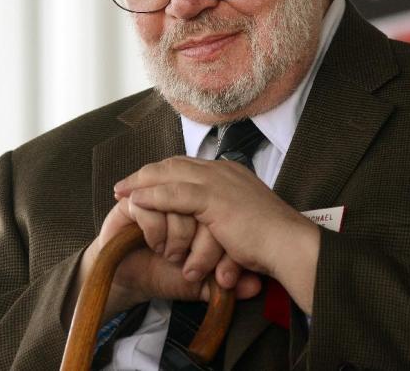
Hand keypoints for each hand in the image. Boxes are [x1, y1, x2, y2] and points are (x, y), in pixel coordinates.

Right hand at [61, 197, 260, 326]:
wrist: (133, 283)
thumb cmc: (170, 274)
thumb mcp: (206, 280)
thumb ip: (229, 280)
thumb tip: (255, 286)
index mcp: (207, 206)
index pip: (225, 210)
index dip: (223, 242)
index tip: (222, 277)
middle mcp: (184, 195)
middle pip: (204, 203)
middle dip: (203, 243)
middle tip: (194, 268)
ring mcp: (158, 195)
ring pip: (180, 201)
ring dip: (179, 236)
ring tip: (174, 257)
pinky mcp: (131, 203)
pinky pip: (150, 206)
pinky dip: (156, 230)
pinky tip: (157, 247)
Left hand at [113, 157, 320, 312]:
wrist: (288, 244)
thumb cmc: (272, 240)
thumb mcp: (246, 219)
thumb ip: (227, 215)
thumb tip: (212, 225)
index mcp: (231, 173)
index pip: (188, 165)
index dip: (162, 173)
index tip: (144, 182)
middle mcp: (223, 171)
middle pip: (174, 164)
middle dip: (146, 173)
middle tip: (124, 184)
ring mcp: (218, 181)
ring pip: (170, 174)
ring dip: (142, 182)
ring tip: (121, 191)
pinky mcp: (214, 198)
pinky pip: (174, 194)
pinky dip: (152, 196)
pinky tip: (136, 201)